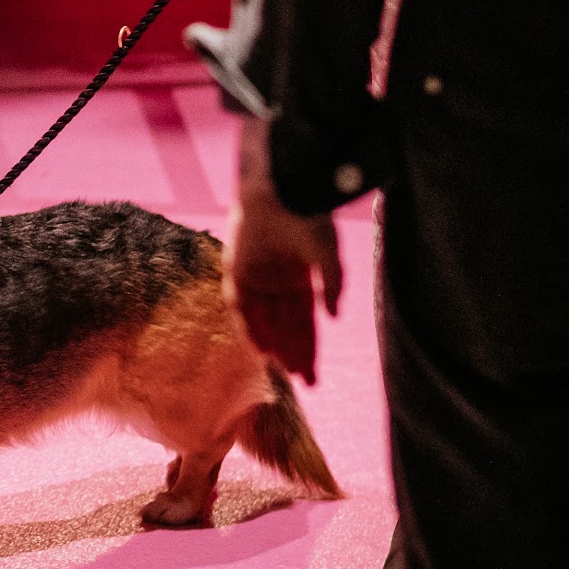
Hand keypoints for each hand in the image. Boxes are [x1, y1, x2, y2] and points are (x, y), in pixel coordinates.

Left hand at [224, 179, 342, 383]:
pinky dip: (249, 324)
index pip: (304, 323)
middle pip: (286, 326)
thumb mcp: (328, 255)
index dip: (309, 349)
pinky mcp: (236, 266)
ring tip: (283, 367)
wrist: (281, 189)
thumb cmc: (308, 217)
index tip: (314, 377)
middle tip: (303, 379)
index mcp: (300, 279)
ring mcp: (256, 276)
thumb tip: (333, 317)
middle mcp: (277, 282)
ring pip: (264, 319)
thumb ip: (330, 286)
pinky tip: (259, 345)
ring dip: (273, 343)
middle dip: (294, 353)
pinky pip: (240, 303)